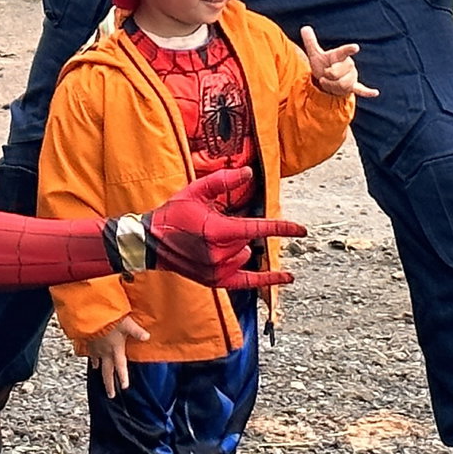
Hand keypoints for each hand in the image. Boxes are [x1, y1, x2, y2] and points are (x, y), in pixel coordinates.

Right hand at [85, 314, 150, 397]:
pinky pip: (90, 354)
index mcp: (116, 350)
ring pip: (97, 364)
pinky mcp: (89, 343)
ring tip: (98, 374)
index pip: (121, 367)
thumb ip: (137, 331)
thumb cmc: (110, 320)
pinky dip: (91, 358)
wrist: (91, 316)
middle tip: (110, 395)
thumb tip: (147, 337)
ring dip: (99, 371)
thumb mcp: (127, 324)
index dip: (123, 377)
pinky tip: (91, 360)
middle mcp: (105, 353)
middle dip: (109, 384)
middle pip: (107, 372)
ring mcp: (96, 349)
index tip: (124, 387)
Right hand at [140, 167, 303, 289]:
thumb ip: (223, 181)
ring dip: (237, 247)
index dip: (282, 228)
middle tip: (212, 225)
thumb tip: (248, 172)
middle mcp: (220, 254)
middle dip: (237, 230)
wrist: (151, 242)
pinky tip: (285, 277)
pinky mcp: (215, 281)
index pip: (258, 229)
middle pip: (247, 240)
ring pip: (244, 255)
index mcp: (218, 231)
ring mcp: (218, 271)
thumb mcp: (195, 191)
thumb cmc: (173, 214)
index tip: (301, 229)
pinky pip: (247, 281)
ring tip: (209, 240)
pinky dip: (265, 279)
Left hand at [300, 25, 378, 98]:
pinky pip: (361, 89)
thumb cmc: (323, 65)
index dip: (349, 49)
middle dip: (328, 75)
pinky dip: (367, 92)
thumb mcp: (315, 54)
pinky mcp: (353, 86)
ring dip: (331, 85)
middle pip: (339, 72)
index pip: (344, 52)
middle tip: (325, 74)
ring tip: (328, 83)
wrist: (327, 79)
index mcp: (339, 56)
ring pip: (343, 84)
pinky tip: (375, 92)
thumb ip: (311, 42)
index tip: (355, 47)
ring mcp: (351, 75)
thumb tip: (304, 28)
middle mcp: (348, 64)